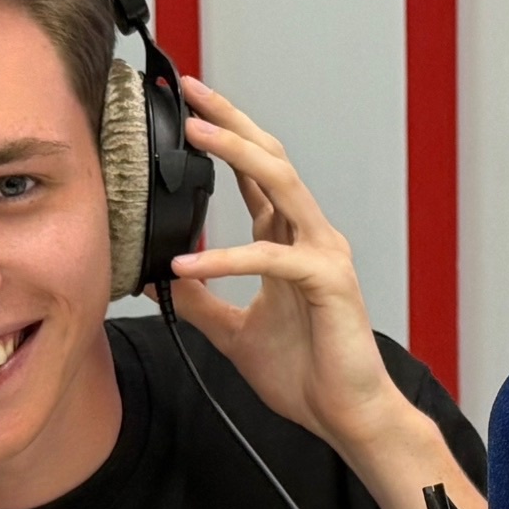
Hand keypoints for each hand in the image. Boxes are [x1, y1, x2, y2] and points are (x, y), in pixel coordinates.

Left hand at [164, 79, 423, 464]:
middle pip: (270, 158)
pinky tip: (189, 265)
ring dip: (236, 154)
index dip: (226, 137)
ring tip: (193, 135)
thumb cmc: (304, 374)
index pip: (255, 174)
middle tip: (191, 93)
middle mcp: (309, 236)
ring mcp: (323, 254)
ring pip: (281, 184)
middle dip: (231, 121)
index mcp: (288, 242)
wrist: (346, 415)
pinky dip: (227, 259)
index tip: (187, 109)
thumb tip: (162, 278)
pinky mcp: (328, 282)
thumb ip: (202, 302)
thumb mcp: (233, 333)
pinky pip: (273, 258)